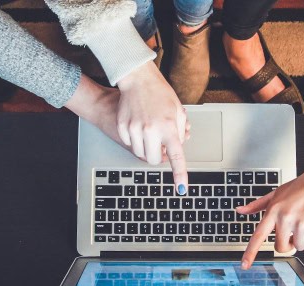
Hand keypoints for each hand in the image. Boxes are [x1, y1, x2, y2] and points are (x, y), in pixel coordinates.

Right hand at [116, 62, 188, 193]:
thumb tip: (176, 148)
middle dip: (158, 156)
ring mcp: (134, 129)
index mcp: (169, 127)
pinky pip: (129, 144)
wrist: (138, 79)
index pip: (176, 157)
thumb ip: (180, 132)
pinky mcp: (122, 127)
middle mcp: (151, 130)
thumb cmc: (160, 93)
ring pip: (140, 154)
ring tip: (150, 131)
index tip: (181, 189)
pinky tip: (138, 125)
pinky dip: (135, 140)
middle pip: (153, 160)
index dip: (180, 175)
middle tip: (160, 145)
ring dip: (146, 148)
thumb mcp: (178, 111)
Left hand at [237, 153, 303, 268]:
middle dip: (288, 243)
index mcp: (274, 211)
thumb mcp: (276, 193)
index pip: (258, 236)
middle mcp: (286, 218)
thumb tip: (240, 211)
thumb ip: (257, 205)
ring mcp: (301, 224)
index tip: (245, 265)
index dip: (250, 252)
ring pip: (299, 247)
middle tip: (294, 231)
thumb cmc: (301, 186)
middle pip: (281, 248)